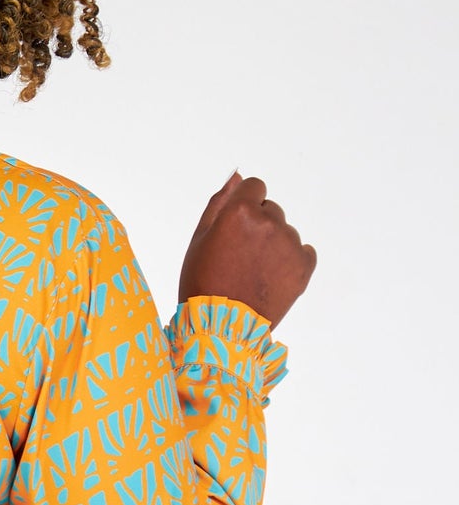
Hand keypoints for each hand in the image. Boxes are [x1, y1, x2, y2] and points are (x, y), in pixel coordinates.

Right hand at [178, 171, 316, 328]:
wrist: (222, 327)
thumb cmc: (203, 283)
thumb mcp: (200, 239)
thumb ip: (220, 203)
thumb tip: (237, 177)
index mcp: (241, 211)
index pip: (255, 186)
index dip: (243, 207)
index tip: (235, 229)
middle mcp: (269, 222)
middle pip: (271, 210)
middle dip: (259, 226)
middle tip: (240, 258)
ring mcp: (290, 244)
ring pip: (285, 232)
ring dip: (274, 246)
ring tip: (254, 273)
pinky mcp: (305, 265)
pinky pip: (303, 251)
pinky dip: (291, 262)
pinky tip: (271, 278)